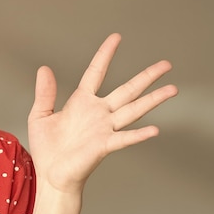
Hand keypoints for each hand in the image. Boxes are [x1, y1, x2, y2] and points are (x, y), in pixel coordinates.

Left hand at [28, 33, 177, 193]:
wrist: (51, 176)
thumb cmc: (47, 148)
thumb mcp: (40, 115)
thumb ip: (45, 93)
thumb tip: (44, 68)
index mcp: (82, 102)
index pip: (96, 72)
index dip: (105, 55)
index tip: (116, 37)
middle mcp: (98, 113)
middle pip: (127, 90)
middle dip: (147, 77)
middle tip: (166, 64)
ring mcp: (104, 129)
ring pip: (133, 110)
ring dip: (153, 100)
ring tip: (172, 89)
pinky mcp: (104, 146)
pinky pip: (124, 138)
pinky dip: (138, 135)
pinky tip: (154, 129)